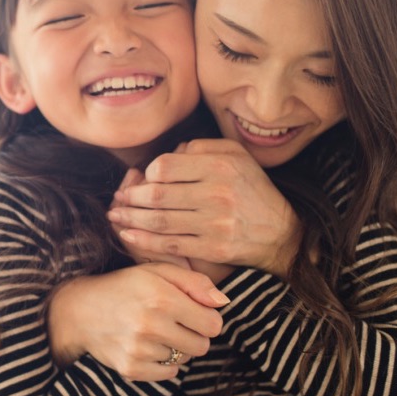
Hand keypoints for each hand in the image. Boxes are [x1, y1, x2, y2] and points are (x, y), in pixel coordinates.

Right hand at [47, 263, 227, 380]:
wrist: (81, 309)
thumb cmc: (126, 286)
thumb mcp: (158, 271)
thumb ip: (195, 282)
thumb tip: (223, 302)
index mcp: (162, 297)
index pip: (214, 324)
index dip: (208, 318)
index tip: (194, 312)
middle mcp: (151, 324)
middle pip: (202, 346)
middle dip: (194, 334)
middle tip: (175, 322)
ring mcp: (140, 350)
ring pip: (184, 360)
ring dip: (176, 347)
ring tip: (155, 330)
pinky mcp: (131, 369)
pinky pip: (168, 375)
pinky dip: (162, 363)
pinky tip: (146, 345)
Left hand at [107, 138, 300, 278]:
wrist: (281, 233)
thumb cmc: (252, 190)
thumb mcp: (236, 155)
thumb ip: (202, 146)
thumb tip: (171, 152)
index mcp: (220, 165)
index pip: (165, 166)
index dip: (146, 174)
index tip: (140, 181)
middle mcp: (216, 193)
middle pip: (157, 195)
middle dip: (130, 199)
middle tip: (117, 200)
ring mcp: (214, 223)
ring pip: (159, 220)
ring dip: (130, 219)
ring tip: (115, 217)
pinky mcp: (213, 249)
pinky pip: (170, 245)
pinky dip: (144, 241)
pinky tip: (128, 235)